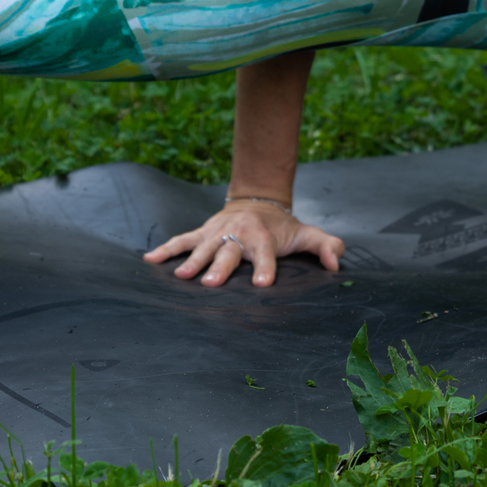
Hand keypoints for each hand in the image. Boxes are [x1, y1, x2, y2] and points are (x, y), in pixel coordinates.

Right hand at [141, 197, 344, 287]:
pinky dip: (166, 249)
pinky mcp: (203, 232)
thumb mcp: (307, 233)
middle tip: (211, 284)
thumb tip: (336, 264)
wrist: (257, 202)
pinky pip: (182, 240)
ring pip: (203, 247)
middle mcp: (239, 234)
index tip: (262, 283)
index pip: (266, 254)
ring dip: (192, 261)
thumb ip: (326, 247)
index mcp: (264, 237)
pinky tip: (150, 260)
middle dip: (220, 267)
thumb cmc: (282, 227)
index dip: (265, 267)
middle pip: (229, 252)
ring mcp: (218, 232)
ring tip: (181, 277)